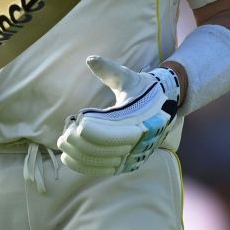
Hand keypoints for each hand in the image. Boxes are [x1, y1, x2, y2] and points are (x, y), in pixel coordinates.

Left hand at [55, 56, 181, 175]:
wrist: (165, 108)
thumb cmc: (143, 90)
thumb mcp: (129, 77)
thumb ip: (110, 71)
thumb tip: (90, 59)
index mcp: (139, 121)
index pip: (109, 132)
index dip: (88, 128)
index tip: (76, 117)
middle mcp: (138, 143)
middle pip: (101, 149)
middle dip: (77, 141)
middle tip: (66, 129)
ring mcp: (133, 156)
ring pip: (99, 162)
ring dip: (77, 153)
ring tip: (63, 140)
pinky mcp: (127, 165)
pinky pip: (102, 171)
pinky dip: (82, 166)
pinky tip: (67, 156)